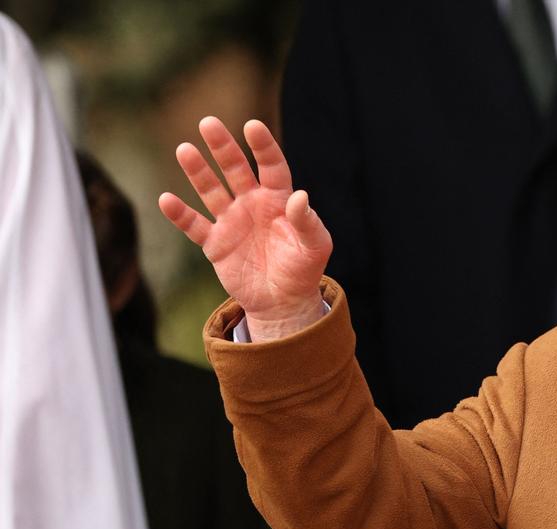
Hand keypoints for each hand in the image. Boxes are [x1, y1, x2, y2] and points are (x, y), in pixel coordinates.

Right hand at [159, 116, 330, 339]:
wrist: (283, 301)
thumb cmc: (304, 269)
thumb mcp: (315, 246)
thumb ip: (307, 221)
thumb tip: (300, 196)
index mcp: (279, 199)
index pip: (271, 166)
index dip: (263, 147)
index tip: (252, 126)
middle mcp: (252, 204)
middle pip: (235, 170)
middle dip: (222, 147)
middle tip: (208, 123)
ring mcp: (232, 221)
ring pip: (211, 191)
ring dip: (198, 172)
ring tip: (184, 149)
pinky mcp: (216, 243)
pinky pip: (194, 225)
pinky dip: (180, 214)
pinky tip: (166, 199)